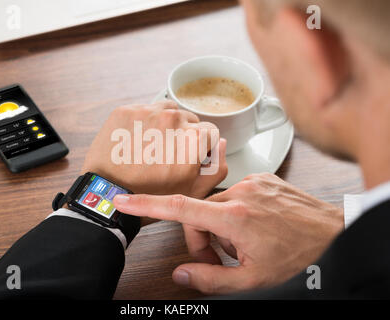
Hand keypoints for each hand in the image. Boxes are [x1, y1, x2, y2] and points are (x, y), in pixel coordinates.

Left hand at [81, 101, 227, 198]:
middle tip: (168, 154)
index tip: (189, 155)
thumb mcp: (192, 192)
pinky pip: (144, 110)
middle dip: (183, 134)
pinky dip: (143, 122)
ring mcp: (147, 112)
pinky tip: (137, 141)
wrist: (107, 195)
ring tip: (153, 146)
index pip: (210, 130)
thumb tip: (221, 144)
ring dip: (165, 124)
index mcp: (193, 137)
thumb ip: (217, 167)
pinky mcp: (126, 111)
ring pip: (168, 110)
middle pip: (189, 119)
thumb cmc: (149, 196)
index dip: (202, 145)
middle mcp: (172, 119)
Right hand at [113, 173, 343, 294]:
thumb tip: (181, 273)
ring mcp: (252, 182)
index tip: (123, 199)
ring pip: (216, 205)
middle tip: (219, 261)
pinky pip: (235, 195)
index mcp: (234, 217)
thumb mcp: (253, 280)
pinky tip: (253, 228)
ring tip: (242, 246)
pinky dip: (235, 213)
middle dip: (202, 239)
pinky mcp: (262, 178)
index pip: (179, 208)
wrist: (335, 234)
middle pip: (198, 213)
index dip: (146, 205)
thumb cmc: (300, 257)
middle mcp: (241, 193)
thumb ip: (211, 278)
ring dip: (220, 227)